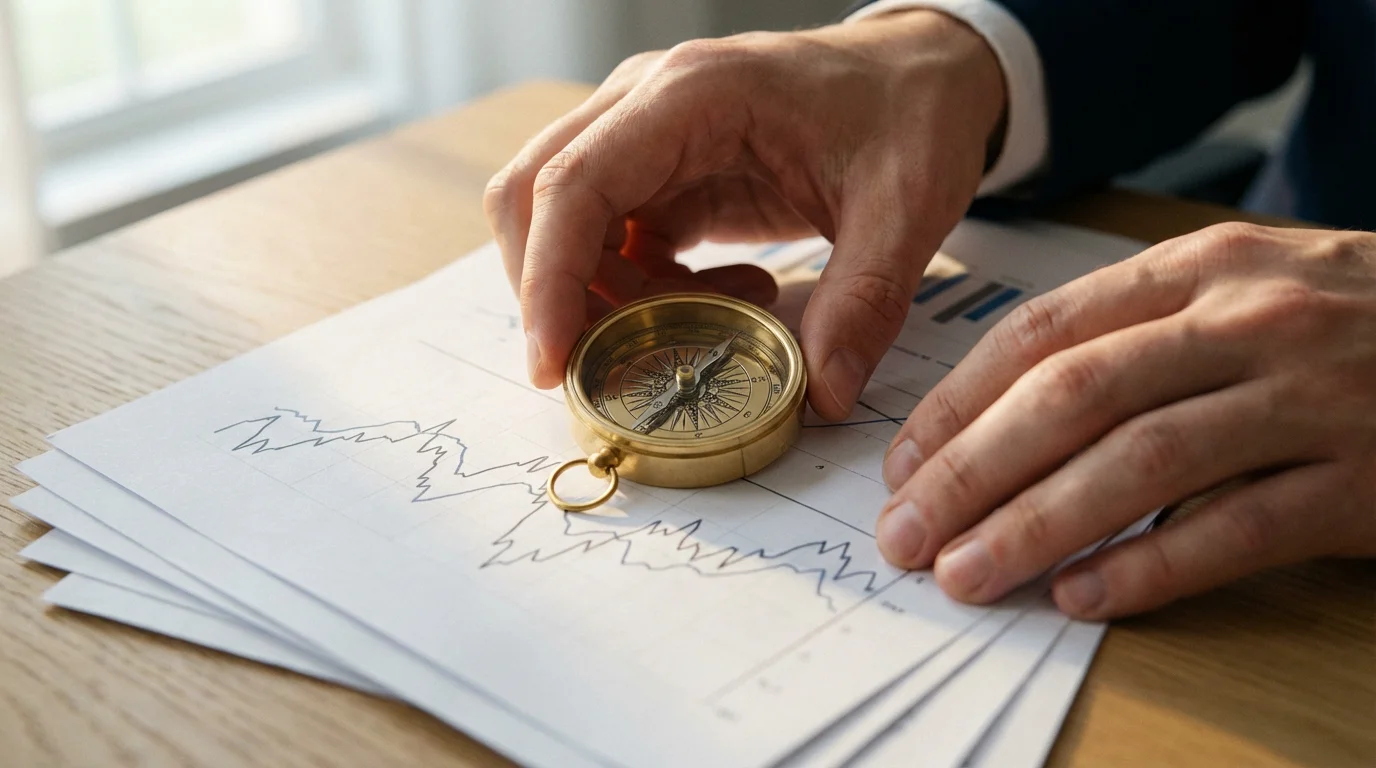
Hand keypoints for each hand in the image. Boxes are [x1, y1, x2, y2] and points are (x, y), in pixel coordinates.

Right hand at [485, 11, 1006, 419]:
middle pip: (536, 198)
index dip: (548, 279)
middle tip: (605, 369)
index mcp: (693, 94)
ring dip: (605, 297)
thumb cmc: (912, 113)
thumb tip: (823, 394)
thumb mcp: (905, 209)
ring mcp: (646, 135)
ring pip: (564, 224)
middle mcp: (647, 103)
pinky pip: (611, 240)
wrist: (925, 73)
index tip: (552, 364)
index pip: (575, 184)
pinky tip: (720, 297)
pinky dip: (639, 290)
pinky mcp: (663, 172)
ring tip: (705, 320)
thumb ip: (865, 301)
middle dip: (551, 295)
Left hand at [876, 223, 1375, 618]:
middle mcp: (1247, 323)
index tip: (902, 463)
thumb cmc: (1346, 320)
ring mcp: (1310, 400)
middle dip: (971, 472)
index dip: (959, 403)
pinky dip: (1150, 569)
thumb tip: (1002, 414)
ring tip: (967, 575)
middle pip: (1073, 397)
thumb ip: (1134, 331)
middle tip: (906, 533)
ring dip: (1037, 528)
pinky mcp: (1363, 483)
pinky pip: (1235, 532)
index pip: (1044, 333)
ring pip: (1141, 464)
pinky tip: (1083, 598)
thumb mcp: (1241, 288)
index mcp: (1201, 269)